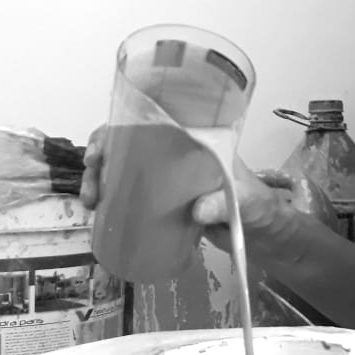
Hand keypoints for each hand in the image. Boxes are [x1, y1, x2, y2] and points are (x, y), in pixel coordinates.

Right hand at [79, 124, 293, 254]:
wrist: (262, 235)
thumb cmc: (259, 207)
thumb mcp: (246, 201)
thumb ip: (226, 203)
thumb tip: (198, 209)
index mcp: (196, 140)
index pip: (153, 119)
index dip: (121, 126)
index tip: (103, 145)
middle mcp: (177, 153)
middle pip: (129, 141)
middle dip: (101, 152)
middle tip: (92, 173)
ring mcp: (168, 177)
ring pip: (124, 166)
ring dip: (100, 177)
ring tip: (91, 200)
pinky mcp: (164, 201)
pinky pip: (131, 193)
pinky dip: (112, 198)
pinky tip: (98, 210)